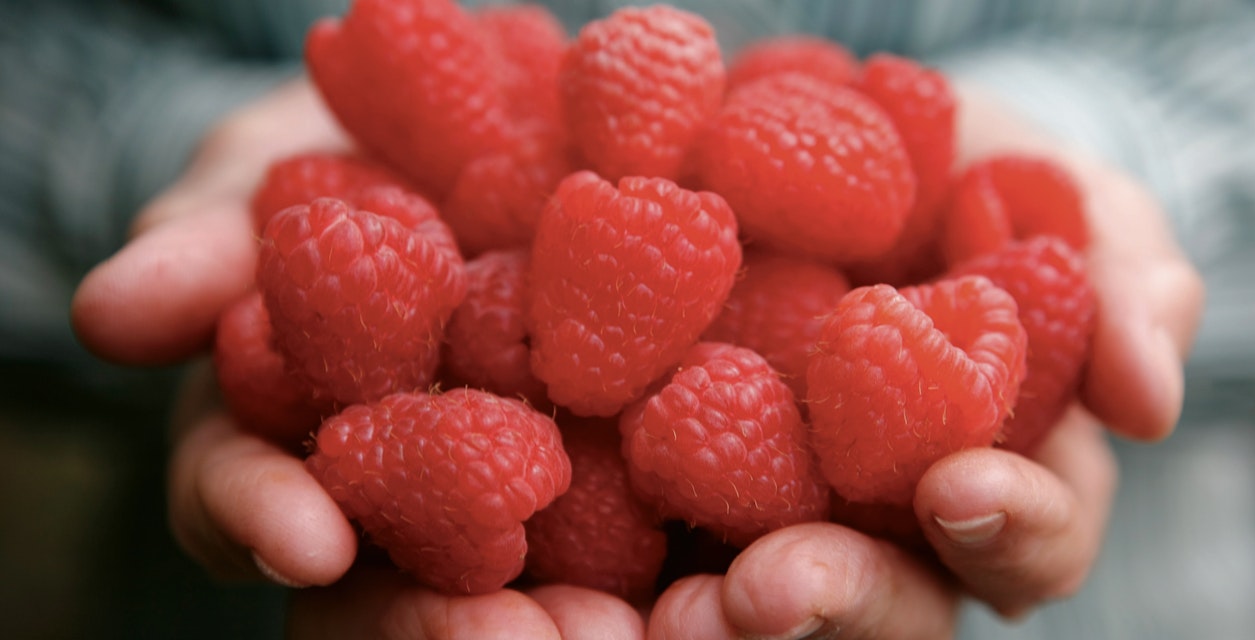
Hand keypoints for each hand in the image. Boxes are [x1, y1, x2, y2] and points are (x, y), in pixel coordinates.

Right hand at [70, 78, 645, 639]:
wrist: (507, 121)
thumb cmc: (364, 149)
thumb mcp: (277, 168)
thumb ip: (211, 238)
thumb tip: (113, 311)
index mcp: (294, 428)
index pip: (253, 495)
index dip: (262, 515)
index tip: (307, 540)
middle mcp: (398, 484)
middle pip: (391, 584)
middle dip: (433, 624)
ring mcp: (514, 484)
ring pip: (519, 583)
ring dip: (559, 624)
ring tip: (617, 636)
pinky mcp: (625, 462)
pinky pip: (651, 522)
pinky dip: (681, 565)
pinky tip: (728, 582)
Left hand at [644, 83, 1203, 637]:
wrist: (864, 144)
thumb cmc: (990, 184)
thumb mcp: (1072, 202)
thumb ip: (1123, 280)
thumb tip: (1149, 399)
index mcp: (1000, 471)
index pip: (1026, 539)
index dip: (1011, 529)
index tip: (957, 490)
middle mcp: (889, 518)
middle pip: (886, 604)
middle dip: (835, 602)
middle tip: (764, 594)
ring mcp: (783, 502)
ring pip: (769, 596)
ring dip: (721, 614)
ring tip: (667, 609)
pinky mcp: (677, 469)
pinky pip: (648, 534)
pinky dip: (612, 560)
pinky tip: (571, 564)